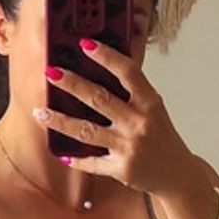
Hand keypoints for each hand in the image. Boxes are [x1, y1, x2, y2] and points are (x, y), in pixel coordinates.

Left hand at [34, 40, 195, 198]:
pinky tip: (60, 152)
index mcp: (149, 103)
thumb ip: (132, 92)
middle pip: (100, 99)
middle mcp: (139, 123)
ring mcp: (129, 147)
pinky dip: (75, 159)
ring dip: (60, 121)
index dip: (106, 56)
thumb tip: (101, 68)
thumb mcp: (154, 109)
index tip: (85, 44)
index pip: (128, 72)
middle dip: (72, 84)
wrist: (178, 175)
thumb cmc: (162, 137)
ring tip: (40, 112)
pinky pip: (92, 162)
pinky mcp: (121, 169)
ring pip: (87, 131)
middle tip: (51, 72)